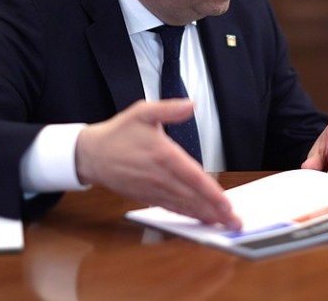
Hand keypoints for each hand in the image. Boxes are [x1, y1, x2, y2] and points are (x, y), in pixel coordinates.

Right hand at [75, 99, 240, 229]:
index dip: (211, 193)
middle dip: (215, 210)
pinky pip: (171, 208)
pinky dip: (188, 215)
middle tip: (235, 222)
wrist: (92, 154)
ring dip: (205, 216)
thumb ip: (168, 109)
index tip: (226, 204)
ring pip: (183, 206)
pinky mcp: (147, 197)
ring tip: (223, 224)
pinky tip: (201, 219)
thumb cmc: (118, 133)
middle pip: (192, 197)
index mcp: (163, 154)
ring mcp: (153, 189)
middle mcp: (160, 176)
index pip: (192, 177)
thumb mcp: (142, 112)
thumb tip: (190, 104)